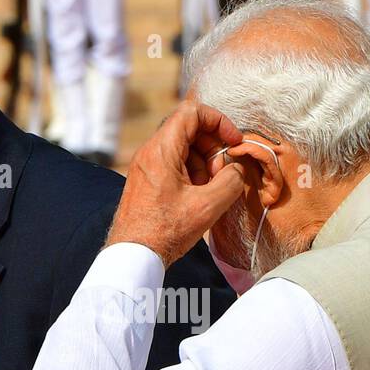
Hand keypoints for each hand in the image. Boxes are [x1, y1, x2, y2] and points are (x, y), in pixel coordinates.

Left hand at [106, 102, 247, 267]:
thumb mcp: (208, 206)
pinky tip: (197, 197)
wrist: (133, 256)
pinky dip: (190, 173)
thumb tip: (236, 170)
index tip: (233, 142)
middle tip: (222, 173)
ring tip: (210, 189)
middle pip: (189, 130)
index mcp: (161, 150)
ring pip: (182, 148)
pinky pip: (172, 164)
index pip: (192, 112)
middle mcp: (149, 152)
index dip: (219, 121)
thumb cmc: (165, 231)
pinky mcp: (145, 180)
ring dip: (204, 162)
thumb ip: (231, 181)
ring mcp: (145, 166)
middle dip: (213, 147)